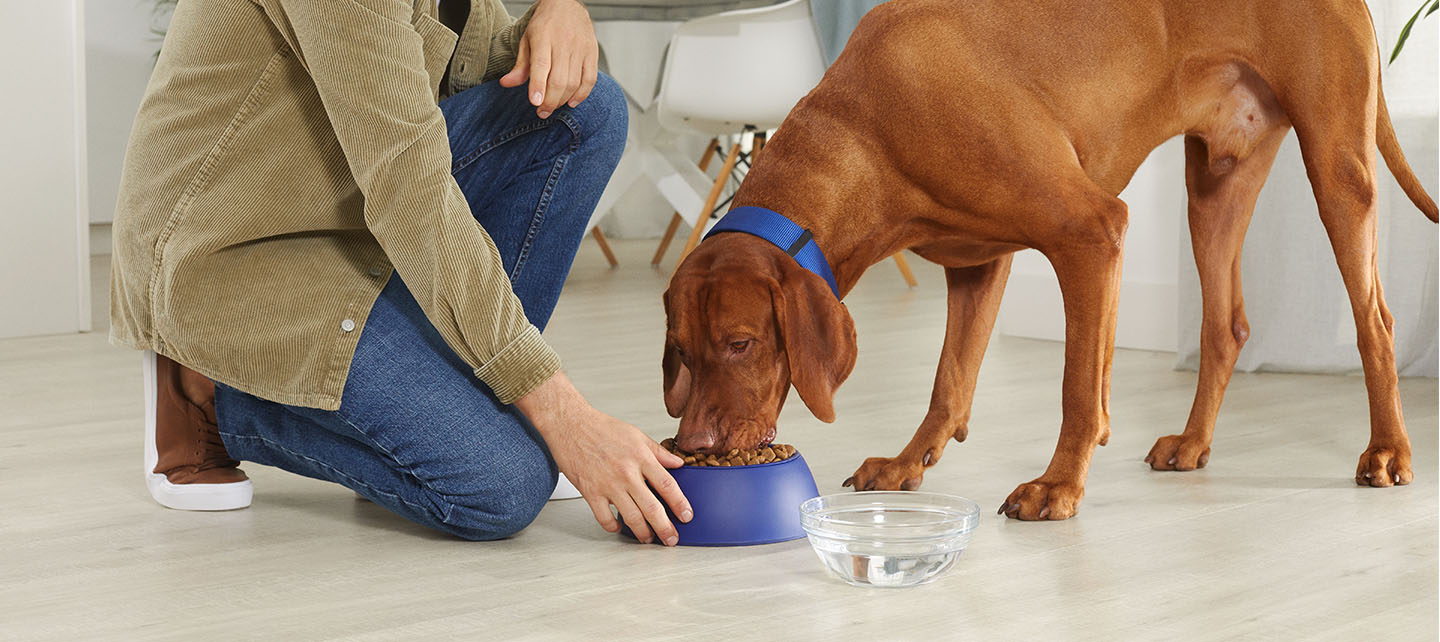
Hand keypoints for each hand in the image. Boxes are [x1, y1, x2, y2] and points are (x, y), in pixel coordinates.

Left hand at [498, 0, 598, 118]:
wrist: (567, 5)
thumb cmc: (545, 25)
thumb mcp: (527, 40)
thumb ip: (520, 65)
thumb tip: (506, 84)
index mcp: (543, 38)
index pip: (541, 64)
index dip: (538, 85)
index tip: (535, 102)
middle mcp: (563, 43)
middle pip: (559, 79)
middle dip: (550, 101)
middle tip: (542, 112)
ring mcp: (580, 49)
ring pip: (574, 82)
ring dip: (563, 100)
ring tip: (553, 107)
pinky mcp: (592, 53)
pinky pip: (590, 80)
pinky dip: (582, 95)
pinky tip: (571, 102)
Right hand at [514, 371, 692, 544]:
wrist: (570, 424)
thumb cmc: (601, 428)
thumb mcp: (636, 435)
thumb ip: (658, 452)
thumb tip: (678, 463)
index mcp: (641, 457)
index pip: (667, 485)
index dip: (680, 503)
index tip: (687, 515)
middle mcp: (626, 473)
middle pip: (652, 508)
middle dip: (665, 528)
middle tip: (672, 538)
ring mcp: (608, 485)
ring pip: (631, 517)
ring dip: (643, 533)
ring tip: (649, 538)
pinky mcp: (590, 492)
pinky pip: (604, 518)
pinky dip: (614, 527)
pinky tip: (619, 527)